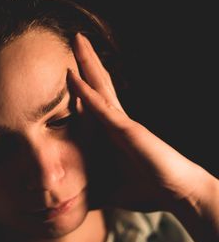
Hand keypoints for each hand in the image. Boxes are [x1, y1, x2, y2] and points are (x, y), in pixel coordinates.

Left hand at [69, 33, 218, 241]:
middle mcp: (115, 121)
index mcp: (111, 132)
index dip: (80, 85)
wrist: (175, 193)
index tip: (66, 71)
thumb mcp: (107, 187)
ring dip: (87, 64)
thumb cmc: (144, 188)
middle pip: (97, 84)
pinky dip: (87, 93)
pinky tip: (74, 78)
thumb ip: (88, 188)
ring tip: (77, 41)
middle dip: (85, 62)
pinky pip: (103, 108)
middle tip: (74, 40)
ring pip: (100, 87)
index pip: (91, 102)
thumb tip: (69, 201)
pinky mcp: (127, 130)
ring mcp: (121, 123)